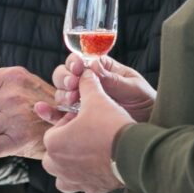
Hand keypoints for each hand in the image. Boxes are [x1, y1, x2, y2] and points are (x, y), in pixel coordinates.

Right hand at [35, 54, 155, 124]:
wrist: (150, 131)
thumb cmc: (147, 103)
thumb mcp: (133, 88)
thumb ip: (113, 79)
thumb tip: (93, 64)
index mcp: (102, 70)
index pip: (81, 61)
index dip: (75, 62)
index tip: (77, 68)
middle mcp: (89, 84)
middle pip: (66, 75)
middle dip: (66, 78)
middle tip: (73, 84)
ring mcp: (83, 102)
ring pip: (62, 93)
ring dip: (62, 94)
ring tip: (72, 100)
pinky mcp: (79, 120)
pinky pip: (61, 115)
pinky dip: (50, 113)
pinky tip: (43, 110)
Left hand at [41, 69, 135, 192]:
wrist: (135, 154)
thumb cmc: (111, 126)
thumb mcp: (97, 99)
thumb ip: (87, 84)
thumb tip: (85, 72)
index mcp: (53, 143)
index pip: (55, 128)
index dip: (71, 120)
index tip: (86, 117)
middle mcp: (57, 166)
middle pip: (56, 151)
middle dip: (69, 141)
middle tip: (88, 133)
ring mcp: (74, 181)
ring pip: (65, 172)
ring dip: (73, 164)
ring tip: (89, 153)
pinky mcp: (91, 190)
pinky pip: (84, 185)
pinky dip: (89, 178)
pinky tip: (101, 168)